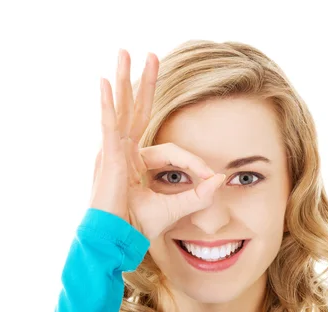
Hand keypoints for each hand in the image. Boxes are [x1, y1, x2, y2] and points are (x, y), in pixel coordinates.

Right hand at [89, 49, 225, 239]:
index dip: (194, 163)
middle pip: (136, 110)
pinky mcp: (109, 158)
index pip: (171, 151)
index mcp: (136, 164)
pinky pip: (110, 125)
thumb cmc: (137, 228)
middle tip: (149, 55)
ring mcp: (114, 152)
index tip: (212, 178)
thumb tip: (222, 178)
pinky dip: (108, 104)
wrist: (115, 242)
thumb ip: (199, 194)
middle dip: (144, 83)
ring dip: (125, 80)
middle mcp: (124, 153)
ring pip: (122, 109)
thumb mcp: (175, 208)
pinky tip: (104, 82)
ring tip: (125, 53)